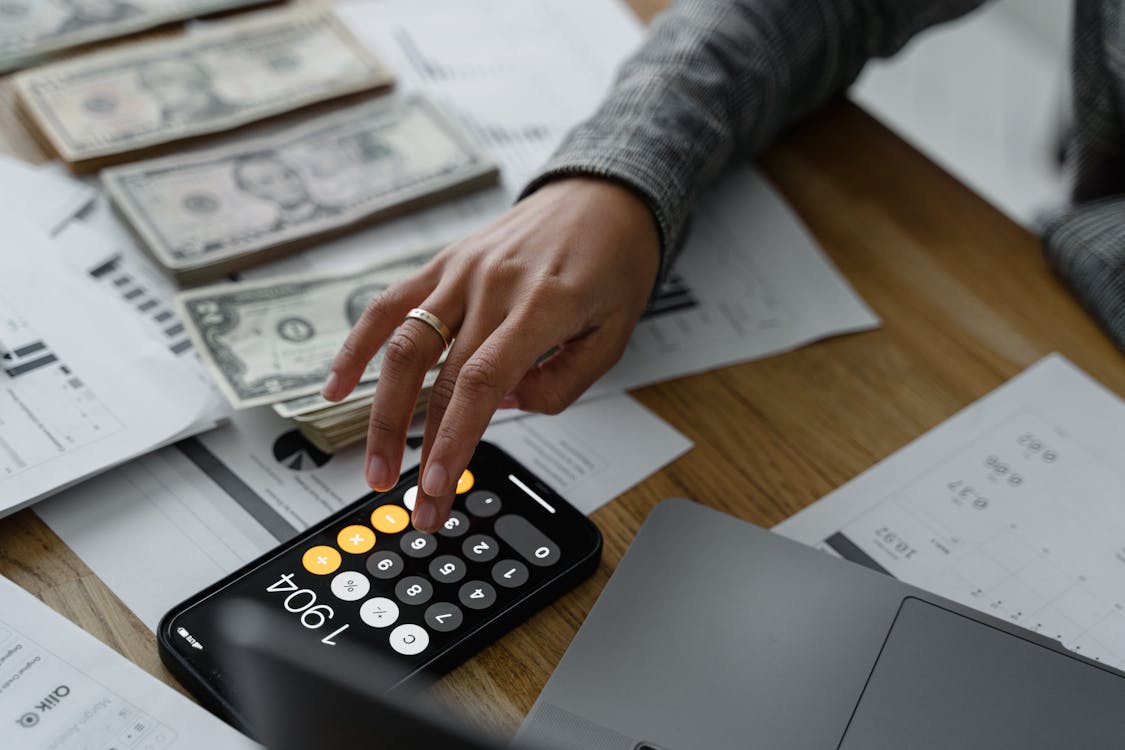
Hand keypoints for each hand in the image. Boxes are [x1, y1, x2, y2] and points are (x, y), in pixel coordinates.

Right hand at [323, 177, 660, 530]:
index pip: (480, 383)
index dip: (454, 440)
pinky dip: (358, 346)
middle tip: (412, 504)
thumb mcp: (613, 335)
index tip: (438, 487)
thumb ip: (560, 384)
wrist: (602, 195)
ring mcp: (462, 271)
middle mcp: (493, 285)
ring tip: (373, 466)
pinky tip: (337, 387)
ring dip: (382, 413)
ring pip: (403, 346)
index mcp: (542, 305)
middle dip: (420, 450)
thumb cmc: (613, 264)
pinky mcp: (443, 263)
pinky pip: (389, 304)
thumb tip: (500, 406)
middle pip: (438, 377)